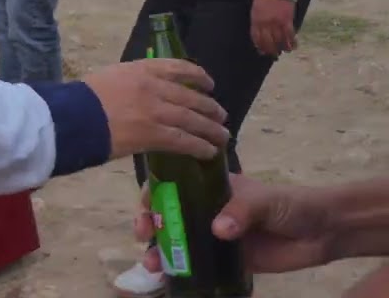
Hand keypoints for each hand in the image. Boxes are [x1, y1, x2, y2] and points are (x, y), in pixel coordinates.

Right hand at [82, 59, 228, 160]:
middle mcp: (153, 87)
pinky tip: (209, 152)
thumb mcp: (108, 78)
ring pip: (193, 119)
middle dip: (209, 106)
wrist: (72, 117)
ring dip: (211, 129)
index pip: (178, 67)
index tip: (208, 83)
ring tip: (223, 136)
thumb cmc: (82, 99)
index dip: (198, 76)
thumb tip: (142, 95)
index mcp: (140, 69)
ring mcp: (155, 111)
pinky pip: (185, 140)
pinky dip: (200, 146)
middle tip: (221, 114)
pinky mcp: (154, 134)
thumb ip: (129, 83)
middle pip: (191, 96)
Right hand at [136, 174, 332, 274]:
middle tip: (144, 236)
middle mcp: (208, 211)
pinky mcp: (227, 261)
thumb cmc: (290, 204)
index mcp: (211, 189)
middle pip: (169, 216)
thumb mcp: (264, 200)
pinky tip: (169, 279)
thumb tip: (218, 229)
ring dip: (161, 251)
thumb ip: (241, 211)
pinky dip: (183, 272)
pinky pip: (200, 266)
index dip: (154, 195)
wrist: (323, 232)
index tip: (146, 208)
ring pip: (180, 242)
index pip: (173, 187)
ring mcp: (216, 237)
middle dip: (150, 225)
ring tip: (152, 263)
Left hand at [251, 0, 296, 54]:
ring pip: (279, 40)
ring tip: (284, 52)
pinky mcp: (287, 20)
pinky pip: (290, 35)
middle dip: (270, 50)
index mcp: (256, 20)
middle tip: (273, 55)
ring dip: (282, 48)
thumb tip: (261, 31)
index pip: (256, 37)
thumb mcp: (256, 8)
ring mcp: (276, 22)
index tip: (262, 51)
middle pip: (268, 41)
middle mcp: (265, 23)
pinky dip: (292, 42)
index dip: (260, 46)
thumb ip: (257, 20)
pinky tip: (293, 46)